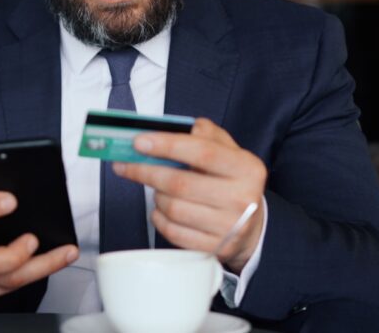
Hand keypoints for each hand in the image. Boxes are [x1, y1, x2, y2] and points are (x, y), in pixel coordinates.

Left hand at [114, 118, 266, 272]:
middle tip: (125, 164)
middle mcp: (242, 199)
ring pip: (172, 208)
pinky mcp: (215, 249)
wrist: (253, 226)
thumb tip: (181, 129)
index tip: (138, 141)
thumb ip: (208, 134)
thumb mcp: (230, 152)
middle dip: (145, 172)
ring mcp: (230, 227)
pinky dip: (158, 218)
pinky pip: (172, 232)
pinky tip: (160, 209)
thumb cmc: (232, 181)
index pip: (202, 152)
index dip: (167, 145)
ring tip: (154, 187)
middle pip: (180, 183)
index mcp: (247, 168)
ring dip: (155, 195)